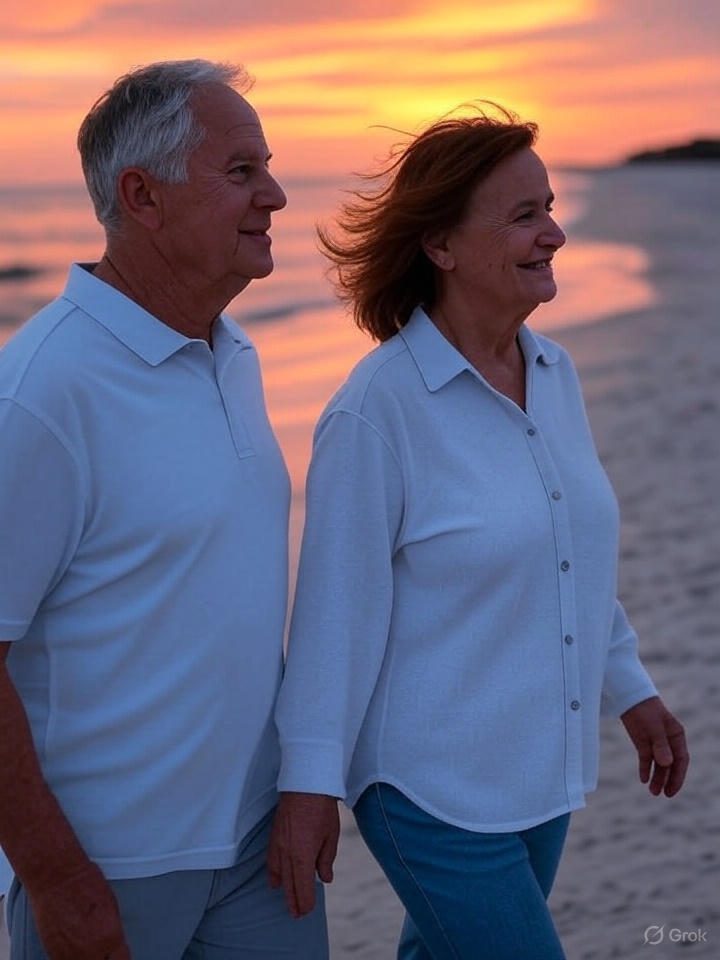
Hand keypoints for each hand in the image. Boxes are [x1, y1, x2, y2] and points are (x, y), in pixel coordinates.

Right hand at [29, 861, 129, 959]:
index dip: (120, 957)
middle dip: (104, 958)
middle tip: (103, 952)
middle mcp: (91, 950)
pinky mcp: (52, 953)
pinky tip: (74, 948)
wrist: (56, 878)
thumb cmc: (84, 882)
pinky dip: (71, 958)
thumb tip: (113, 941)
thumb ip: (112, 929)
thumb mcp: (111, 905)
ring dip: (88, 958)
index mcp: (111, 936)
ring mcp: (70, 954)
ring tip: (87, 946)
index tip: (118, 954)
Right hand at [267, 792, 339, 917]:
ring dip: (284, 890)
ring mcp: (278, 846)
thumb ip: (326, 860)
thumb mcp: (331, 836)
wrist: (305, 784)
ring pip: (279, 876)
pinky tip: (274, 882)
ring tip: (288, 903)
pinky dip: (273, 874)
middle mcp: (287, 855)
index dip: (305, 903)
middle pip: (289, 886)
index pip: (303, 888)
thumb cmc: (322, 809)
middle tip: (297, 915)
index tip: (307, 912)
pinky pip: (271, 862)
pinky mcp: (274, 837)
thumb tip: (324, 879)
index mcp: (303, 857)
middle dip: (294, 902)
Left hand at [621, 695, 688, 796]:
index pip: (681, 760)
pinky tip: (643, 779)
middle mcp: (668, 741)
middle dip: (668, 780)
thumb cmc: (646, 710)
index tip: (673, 790)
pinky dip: (645, 769)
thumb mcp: (654, 728)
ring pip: (659, 764)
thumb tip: (667, 764)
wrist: (629, 698)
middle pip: (671, 765)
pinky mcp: (643, 743)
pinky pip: (646, 759)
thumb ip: (660, 745)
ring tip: (653, 792)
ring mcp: (655, 743)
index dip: (678, 776)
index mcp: (676, 736)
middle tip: (664, 794)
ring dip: (657, 778)